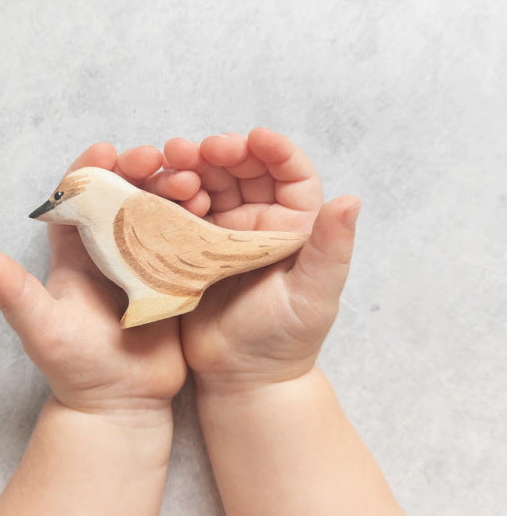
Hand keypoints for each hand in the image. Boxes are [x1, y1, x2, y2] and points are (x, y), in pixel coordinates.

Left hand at [0, 143, 198, 419]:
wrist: (121, 404)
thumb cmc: (75, 368)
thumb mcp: (42, 328)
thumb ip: (14, 292)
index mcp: (76, 253)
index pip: (77, 199)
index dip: (89, 170)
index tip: (106, 149)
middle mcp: (111, 251)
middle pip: (123, 196)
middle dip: (138, 171)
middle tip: (155, 159)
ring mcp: (146, 264)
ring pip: (159, 212)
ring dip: (171, 190)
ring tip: (187, 181)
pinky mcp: (175, 278)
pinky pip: (186, 240)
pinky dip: (197, 220)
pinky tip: (211, 207)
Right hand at [160, 128, 360, 389]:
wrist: (240, 376)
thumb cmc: (285, 340)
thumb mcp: (313, 296)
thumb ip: (330, 249)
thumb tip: (352, 200)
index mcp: (293, 226)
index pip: (291, 175)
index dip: (276, 151)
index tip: (255, 138)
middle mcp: (259, 222)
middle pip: (244, 171)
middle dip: (223, 152)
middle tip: (201, 149)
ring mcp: (223, 232)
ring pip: (210, 184)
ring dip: (192, 167)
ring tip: (172, 160)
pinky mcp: (191, 246)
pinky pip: (181, 210)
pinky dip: (171, 195)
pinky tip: (163, 190)